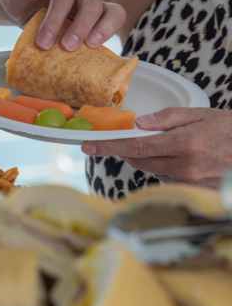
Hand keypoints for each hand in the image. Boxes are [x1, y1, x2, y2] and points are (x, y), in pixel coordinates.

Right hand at [0, 0, 125, 50]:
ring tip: (42, 43)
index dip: (107, 27)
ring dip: (54, 20)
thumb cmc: (43, 26)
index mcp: (94, 8)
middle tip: (68, 47)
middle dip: (81, 26)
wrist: (17, 3)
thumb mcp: (59, 39)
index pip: (113, 12)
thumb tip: (76, 85)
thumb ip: (70, 52)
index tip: (93, 45)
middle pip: (92, 4)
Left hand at [82, 108, 231, 187]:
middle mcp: (184, 166)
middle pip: (139, 161)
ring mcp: (190, 182)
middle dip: (128, 150)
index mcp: (183, 144)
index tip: (87, 146)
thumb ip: (168, 119)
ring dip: (149, 158)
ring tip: (167, 145)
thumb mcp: (201, 114)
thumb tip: (138, 124)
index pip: (134, 147)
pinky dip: (165, 167)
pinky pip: (168, 178)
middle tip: (126, 139)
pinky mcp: (195, 191)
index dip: (108, 147)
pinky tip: (182, 158)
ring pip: (152, 170)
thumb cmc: (231, 129)